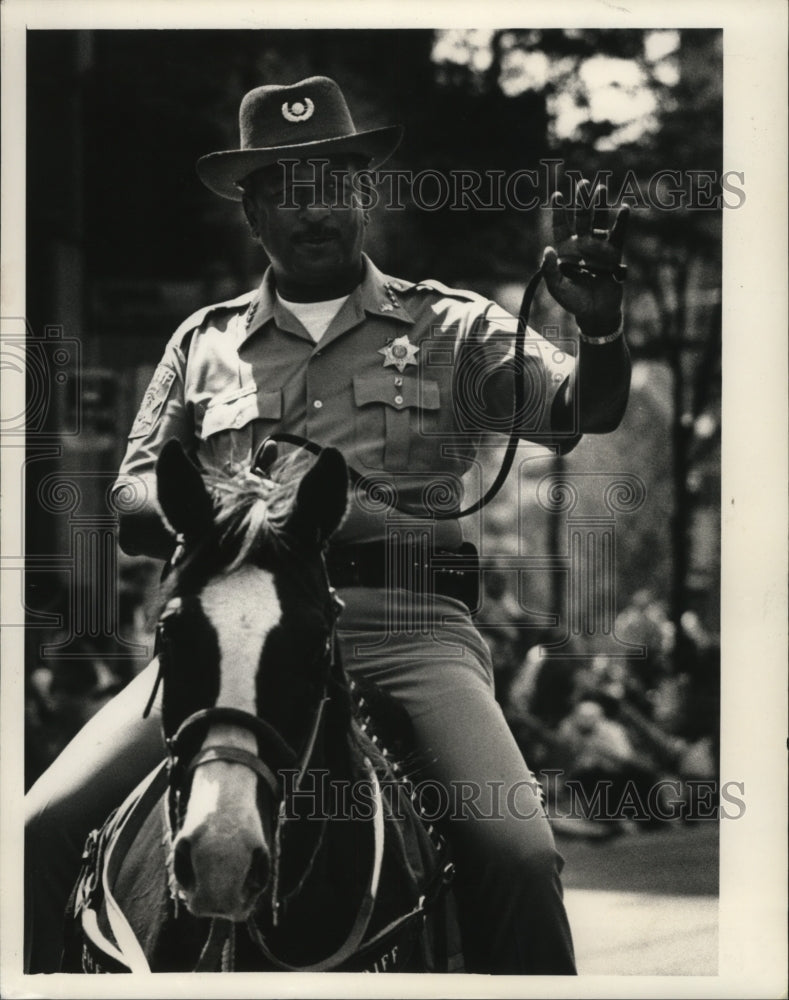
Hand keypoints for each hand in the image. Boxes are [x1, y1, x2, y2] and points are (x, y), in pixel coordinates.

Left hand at [542, 179, 628, 335]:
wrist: (596, 313)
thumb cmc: (574, 301)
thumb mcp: (557, 288)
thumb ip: (550, 271)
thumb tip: (548, 249)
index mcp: (566, 250)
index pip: (561, 226)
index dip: (559, 211)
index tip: (557, 194)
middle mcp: (582, 245)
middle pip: (582, 218)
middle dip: (582, 201)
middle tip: (583, 183)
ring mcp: (598, 248)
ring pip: (599, 222)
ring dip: (600, 206)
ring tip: (600, 188)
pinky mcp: (614, 255)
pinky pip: (618, 235)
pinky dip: (621, 222)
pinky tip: (623, 208)